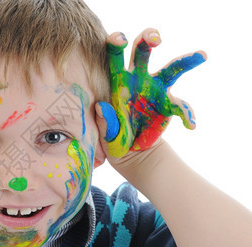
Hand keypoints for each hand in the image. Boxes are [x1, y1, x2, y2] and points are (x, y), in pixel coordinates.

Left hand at [96, 28, 205, 157]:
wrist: (130, 152)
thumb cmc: (113, 137)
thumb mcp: (105, 132)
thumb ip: (104, 120)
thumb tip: (101, 107)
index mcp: (118, 80)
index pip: (115, 56)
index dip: (116, 43)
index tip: (120, 39)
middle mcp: (138, 79)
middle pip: (143, 52)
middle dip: (148, 38)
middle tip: (155, 38)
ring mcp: (156, 89)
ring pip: (172, 68)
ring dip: (186, 60)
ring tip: (201, 55)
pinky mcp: (168, 105)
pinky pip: (181, 106)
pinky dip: (187, 115)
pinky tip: (191, 125)